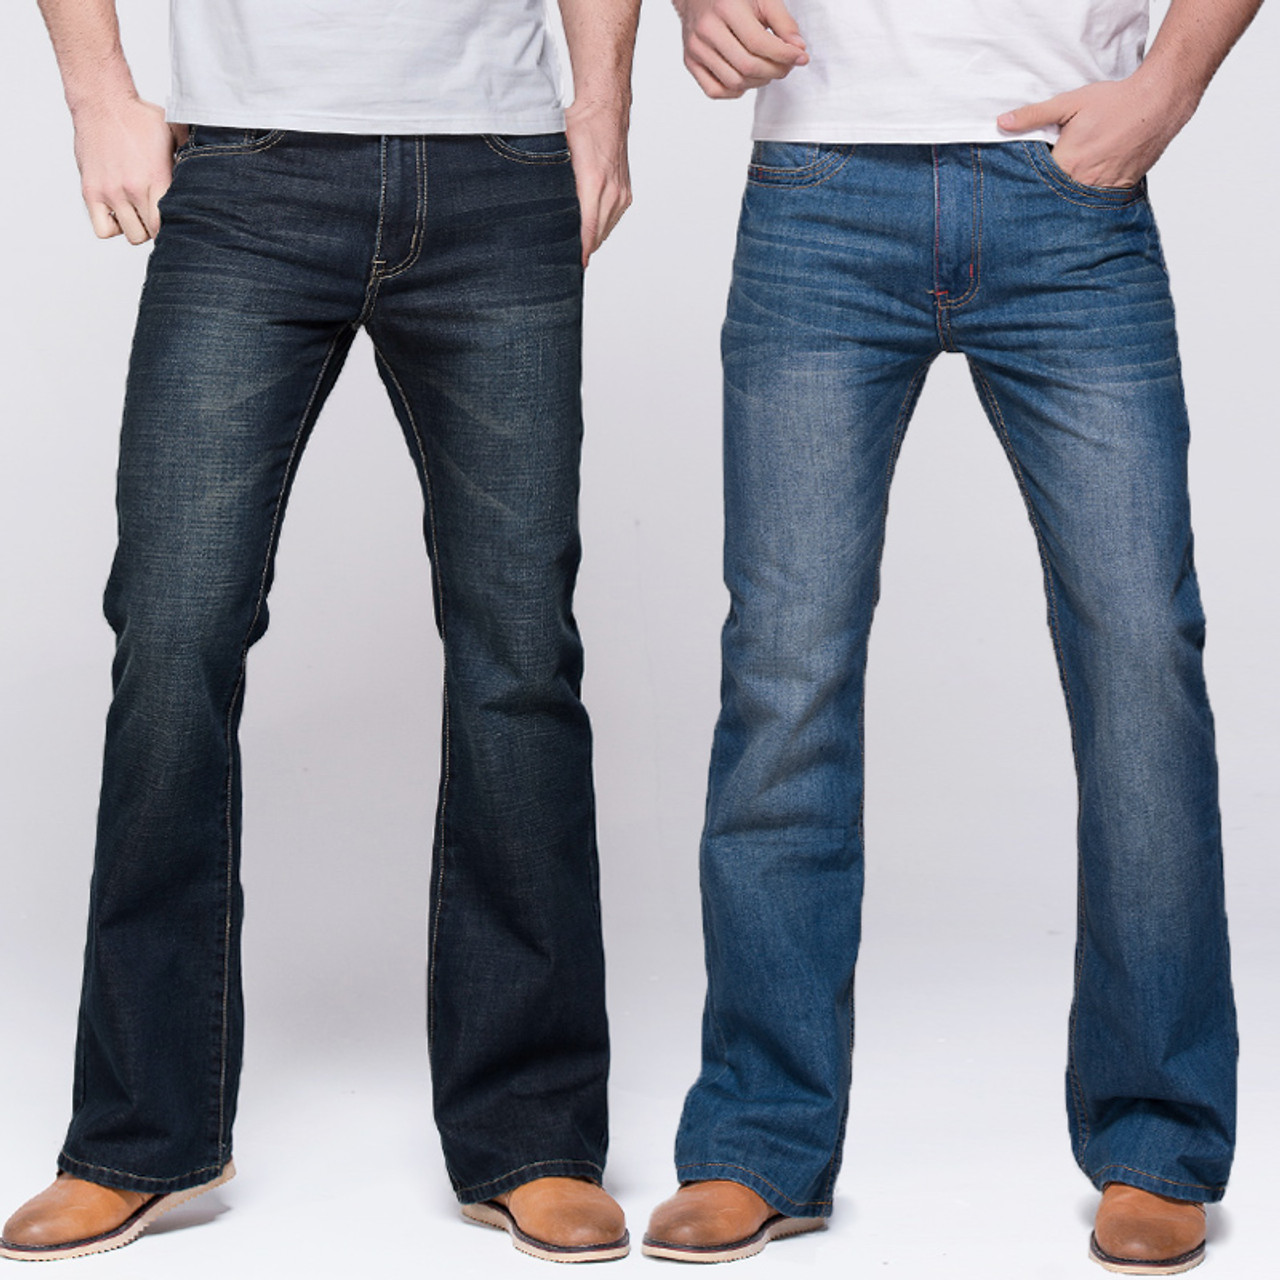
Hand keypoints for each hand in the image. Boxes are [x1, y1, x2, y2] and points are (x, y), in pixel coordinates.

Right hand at [72, 95, 181, 243]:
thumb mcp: (173, 134)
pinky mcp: (90, 191)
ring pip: (131, 235)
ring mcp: (110, 191)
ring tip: (137, 212)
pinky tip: (118, 213)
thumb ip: (188, 158)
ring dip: (136, 229)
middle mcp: (132, 188)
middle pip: (153, 234)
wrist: (102, 101)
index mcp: (157, 178)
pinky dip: (111, 227)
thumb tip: (208, 173)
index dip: (175, 226)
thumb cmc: (138, 116)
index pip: (170, 223)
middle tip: (155, 215)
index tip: (175, 219)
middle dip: (157, 229)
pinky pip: (103, 230)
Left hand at [565, 99, 632, 266]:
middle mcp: (612, 191)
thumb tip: (538, 206)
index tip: (571, 266)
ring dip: (591, 239)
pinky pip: (612, 220)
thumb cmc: (581, 125)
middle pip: (596, 235)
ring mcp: (621, 193)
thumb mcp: (560, 151)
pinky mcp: (625, 193)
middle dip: (581, 248)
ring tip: (573, 247)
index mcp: (594, 183)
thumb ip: (553, 181)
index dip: (579, 251)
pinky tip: (586, 230)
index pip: (587, 229)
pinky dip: (599, 227)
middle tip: (563, 259)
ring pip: (605, 230)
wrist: (606, 107)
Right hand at [673, 0, 807, 98]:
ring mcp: (695, 48)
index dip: (784, 55)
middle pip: (747, 67)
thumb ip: (784, 22)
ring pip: (734, 82)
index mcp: (726, 7)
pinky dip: (736, 90)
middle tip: (787, 66)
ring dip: (759, 82)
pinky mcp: (690, 62)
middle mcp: (707, 29)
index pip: (759, 43)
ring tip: (768, 69)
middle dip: (775, 71)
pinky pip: (716, 91)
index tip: (801, 57)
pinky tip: (746, 77)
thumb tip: (798, 50)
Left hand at [997, 73, 1196, 188]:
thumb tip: (1002, 122)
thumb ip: (1034, 115)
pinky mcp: (1121, 190)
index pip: (1036, 184)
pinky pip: (1098, 201)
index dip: (1028, 182)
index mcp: (1067, 164)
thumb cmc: (1114, 101)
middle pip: (1054, 196)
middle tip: (1042, 185)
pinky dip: (1089, 197)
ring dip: (1068, 196)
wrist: (1158, 103)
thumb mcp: (1069, 103)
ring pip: (1076, 201)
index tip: (1022, 179)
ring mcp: (1104, 189)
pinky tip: (1086, 186)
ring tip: (1067, 184)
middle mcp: (1084, 182)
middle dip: (1046, 191)